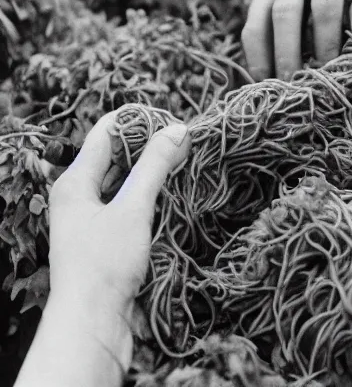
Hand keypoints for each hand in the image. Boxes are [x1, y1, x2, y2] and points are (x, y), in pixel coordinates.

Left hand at [47, 110, 189, 310]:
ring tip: (188, 163)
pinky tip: (175, 195)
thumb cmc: (104, 263)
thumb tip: (178, 129)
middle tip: (188, 140)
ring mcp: (93, 218)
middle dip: (150, 145)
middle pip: (116, 156)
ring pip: (126, 182)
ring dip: (154, 171)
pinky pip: (131, 205)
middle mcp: (80, 196)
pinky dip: (152, 195)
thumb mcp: (133, 209)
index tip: (175, 119)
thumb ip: (154, 167)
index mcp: (74, 182)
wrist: (92, 321)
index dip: (139, 121)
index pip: (106, 132)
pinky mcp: (108, 239)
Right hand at [242, 0, 351, 79]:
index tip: (329, 67)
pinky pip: (252, 16)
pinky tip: (262, 69)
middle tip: (293, 83)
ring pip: (259, 15)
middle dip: (287, 50)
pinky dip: (255, 46)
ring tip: (269, 83)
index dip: (326, 37)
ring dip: (262, 53)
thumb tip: (343, 62)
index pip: (325, 2)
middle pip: (285, 10)